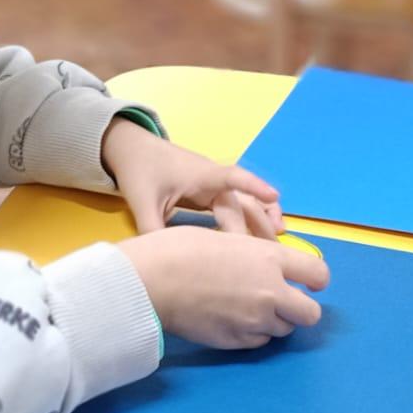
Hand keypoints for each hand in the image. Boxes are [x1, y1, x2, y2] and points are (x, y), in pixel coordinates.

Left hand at [102, 119, 283, 238]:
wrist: (133, 150)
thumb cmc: (140, 171)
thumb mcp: (143, 203)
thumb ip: (153, 232)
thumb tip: (165, 262)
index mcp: (201, 176)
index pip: (234, 178)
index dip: (254, 186)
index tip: (273, 196)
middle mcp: (215, 179)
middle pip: (243, 202)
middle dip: (257, 225)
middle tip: (269, 254)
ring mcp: (215, 185)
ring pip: (246, 202)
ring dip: (263, 217)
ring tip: (279, 237)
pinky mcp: (212, 192)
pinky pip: (239, 203)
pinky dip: (255, 213)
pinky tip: (266, 227)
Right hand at [121, 225, 329, 348]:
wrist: (151, 281)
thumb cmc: (180, 249)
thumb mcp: (227, 238)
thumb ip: (255, 256)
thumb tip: (266, 266)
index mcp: (269, 258)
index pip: (318, 274)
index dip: (316, 280)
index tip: (308, 282)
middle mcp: (271, 292)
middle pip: (311, 314)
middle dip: (301, 308)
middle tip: (281, 301)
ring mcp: (255, 321)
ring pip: (283, 330)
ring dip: (273, 321)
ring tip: (247, 308)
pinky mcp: (236, 342)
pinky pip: (258, 342)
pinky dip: (252, 333)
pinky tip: (232, 320)